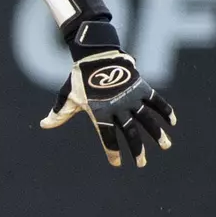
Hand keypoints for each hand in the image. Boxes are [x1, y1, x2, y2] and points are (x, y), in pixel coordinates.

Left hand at [40, 50, 176, 167]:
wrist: (95, 53)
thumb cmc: (79, 76)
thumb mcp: (68, 96)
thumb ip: (59, 113)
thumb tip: (43, 124)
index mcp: (100, 111)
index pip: (107, 136)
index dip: (112, 150)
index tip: (117, 163)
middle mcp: (117, 106)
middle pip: (130, 132)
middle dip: (137, 149)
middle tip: (141, 163)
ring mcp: (131, 97)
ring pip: (146, 119)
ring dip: (157, 133)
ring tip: (165, 146)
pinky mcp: (140, 86)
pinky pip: (155, 100)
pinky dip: (165, 110)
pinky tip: (172, 122)